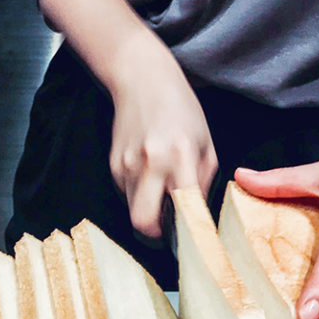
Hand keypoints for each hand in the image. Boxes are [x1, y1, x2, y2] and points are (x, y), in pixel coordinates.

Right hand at [35, 0, 215, 238]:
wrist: (140, 80)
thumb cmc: (181, 110)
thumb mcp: (205, 142)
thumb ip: (202, 181)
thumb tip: (197, 216)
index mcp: (179, 157)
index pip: (184, 209)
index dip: (190, 231)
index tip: (196, 239)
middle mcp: (149, 164)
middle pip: (143, 224)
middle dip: (157, 236)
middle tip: (171, 232)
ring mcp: (126, 166)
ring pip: (134, 212)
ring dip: (149, 214)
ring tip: (164, 198)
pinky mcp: (113, 167)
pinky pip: (127, 196)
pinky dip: (140, 197)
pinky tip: (151, 179)